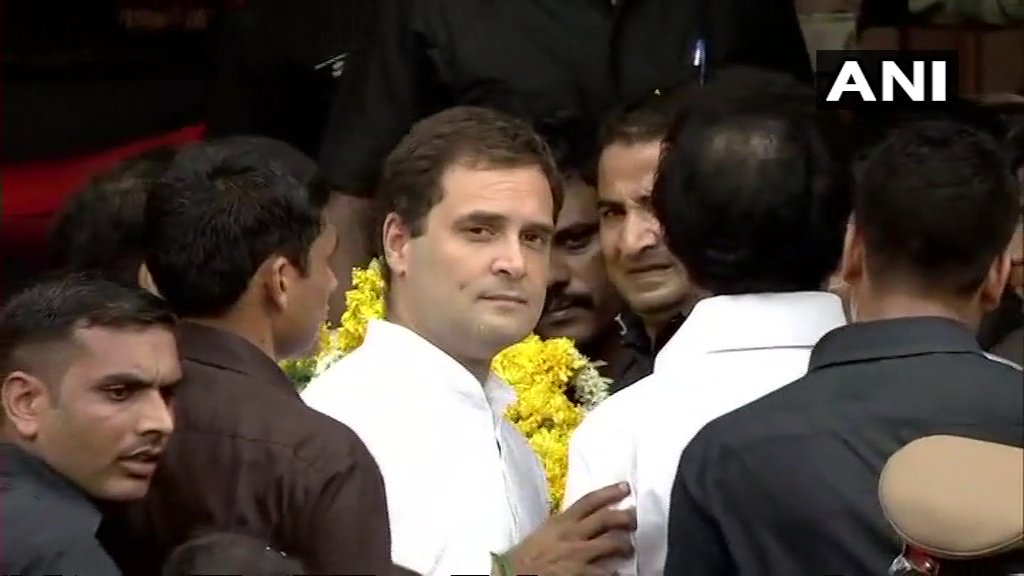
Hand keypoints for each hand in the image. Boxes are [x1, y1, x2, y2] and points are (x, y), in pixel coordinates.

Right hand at [505, 482, 635, 575]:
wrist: (513, 575)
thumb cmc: (524, 558)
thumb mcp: (543, 534)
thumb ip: (562, 526)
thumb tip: (581, 523)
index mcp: (561, 522)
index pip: (589, 501)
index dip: (610, 492)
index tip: (626, 487)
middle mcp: (572, 534)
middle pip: (607, 519)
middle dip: (626, 517)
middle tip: (636, 519)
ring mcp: (578, 555)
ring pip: (612, 543)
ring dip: (626, 545)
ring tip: (630, 548)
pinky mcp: (580, 574)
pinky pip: (606, 572)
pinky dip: (615, 572)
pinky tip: (618, 572)